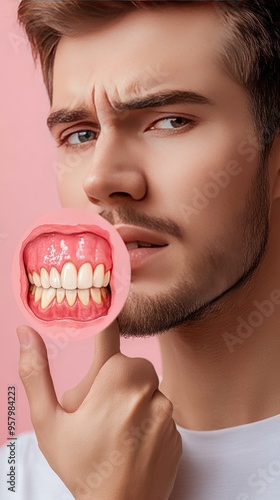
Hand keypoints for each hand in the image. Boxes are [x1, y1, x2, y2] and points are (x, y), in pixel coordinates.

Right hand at [17, 323, 181, 499]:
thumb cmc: (79, 465)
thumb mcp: (49, 422)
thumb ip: (36, 374)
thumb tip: (26, 334)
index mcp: (118, 381)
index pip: (112, 340)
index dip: (103, 341)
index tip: (103, 343)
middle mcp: (149, 393)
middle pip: (133, 367)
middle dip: (117, 379)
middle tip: (100, 407)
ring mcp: (167, 415)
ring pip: (149, 390)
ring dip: (134, 401)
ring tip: (115, 430)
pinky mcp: (177, 435)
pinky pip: (161, 414)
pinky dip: (148, 421)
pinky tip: (131, 443)